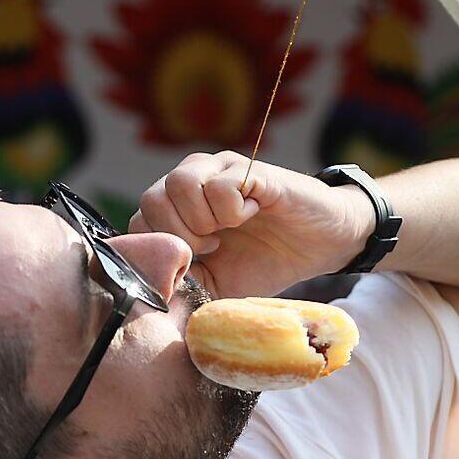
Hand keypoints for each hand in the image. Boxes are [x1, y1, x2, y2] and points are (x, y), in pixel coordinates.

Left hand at [129, 152, 374, 298]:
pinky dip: (234, 212)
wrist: (319, 246)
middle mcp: (193, 180)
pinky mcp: (249, 168)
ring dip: (202, 220)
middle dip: (180, 236)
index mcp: (178, 208)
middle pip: (151, 200)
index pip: (139, 222)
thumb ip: (183, 282)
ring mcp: (220, 169)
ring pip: (180, 185)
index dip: (162, 248)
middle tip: (212, 247)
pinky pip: (220, 187)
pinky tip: (252, 214)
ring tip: (227, 231)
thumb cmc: (266, 261)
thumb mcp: (216, 283)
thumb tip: (151, 290)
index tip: (194, 262)